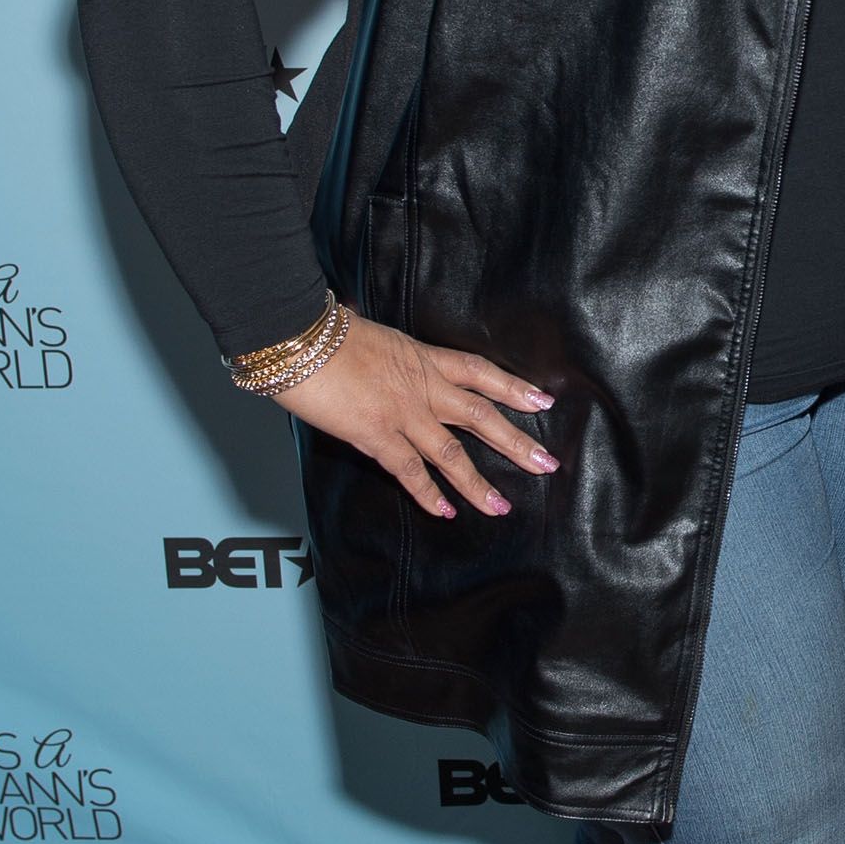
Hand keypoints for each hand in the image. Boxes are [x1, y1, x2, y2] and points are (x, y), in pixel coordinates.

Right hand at [272, 313, 559, 520]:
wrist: (298, 338)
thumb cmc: (324, 331)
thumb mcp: (371, 333)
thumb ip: (388, 351)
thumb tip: (382, 348)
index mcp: (423, 357)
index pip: (480, 371)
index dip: (513, 386)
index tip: (541, 401)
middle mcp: (422, 387)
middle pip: (481, 416)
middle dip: (516, 441)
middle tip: (546, 463)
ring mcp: (402, 413)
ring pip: (452, 453)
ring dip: (478, 483)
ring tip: (501, 507)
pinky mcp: (376, 435)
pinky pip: (410, 471)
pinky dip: (428, 494)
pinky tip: (446, 512)